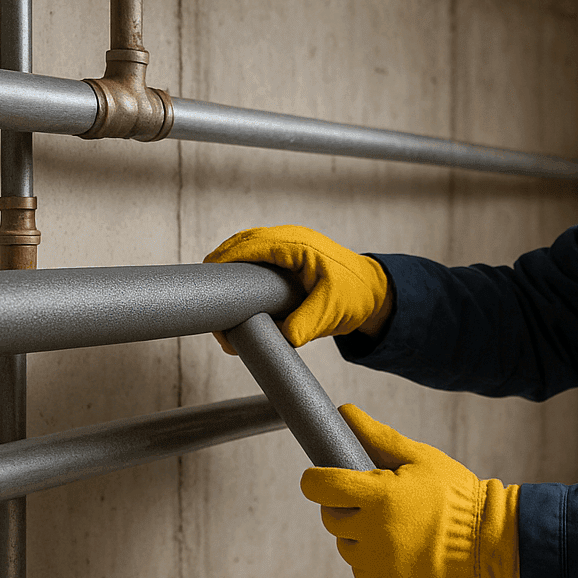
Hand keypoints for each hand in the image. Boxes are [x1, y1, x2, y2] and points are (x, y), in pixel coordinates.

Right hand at [204, 225, 389, 349]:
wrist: (373, 293)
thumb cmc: (356, 297)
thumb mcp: (331, 313)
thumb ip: (306, 325)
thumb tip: (282, 337)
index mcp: (299, 246)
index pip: (253, 245)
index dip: (226, 259)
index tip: (206, 277)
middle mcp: (290, 240)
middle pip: (242, 242)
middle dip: (220, 263)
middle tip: (203, 291)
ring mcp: (287, 245)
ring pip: (246, 247)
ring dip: (228, 265)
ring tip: (212, 293)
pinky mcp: (286, 256)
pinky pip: (255, 256)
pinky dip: (239, 268)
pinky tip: (230, 289)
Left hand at [301, 404, 519, 577]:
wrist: (486, 538)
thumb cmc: (454, 492)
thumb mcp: (419, 457)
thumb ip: (377, 437)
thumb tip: (344, 412)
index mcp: (379, 495)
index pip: (320, 487)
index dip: (315, 479)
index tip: (321, 478)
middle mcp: (373, 531)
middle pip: (330, 517)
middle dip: (343, 505)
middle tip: (373, 499)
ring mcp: (379, 561)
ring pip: (344, 544)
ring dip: (357, 533)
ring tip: (390, 523)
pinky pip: (360, 569)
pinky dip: (370, 557)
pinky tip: (396, 545)